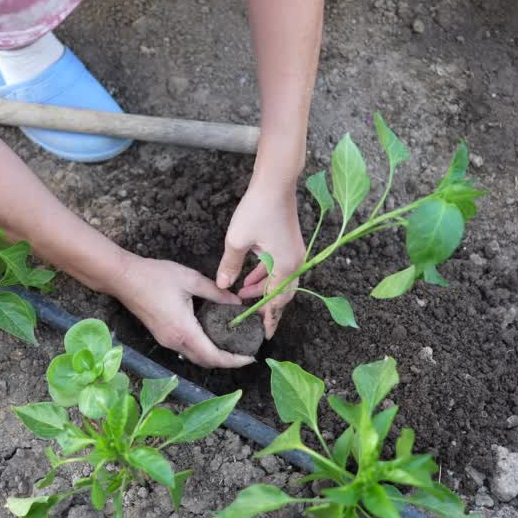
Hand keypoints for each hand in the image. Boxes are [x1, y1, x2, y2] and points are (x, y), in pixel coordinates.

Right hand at [110, 253, 253, 367]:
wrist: (123, 278)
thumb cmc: (155, 276)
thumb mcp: (191, 279)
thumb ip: (216, 293)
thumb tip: (237, 302)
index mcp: (184, 330)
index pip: (214, 356)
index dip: (234, 361)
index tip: (251, 358)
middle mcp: (175, 342)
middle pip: (205, 362)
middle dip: (227, 362)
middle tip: (245, 352)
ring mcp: (166, 341)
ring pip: (195, 358)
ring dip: (214, 357)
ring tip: (232, 346)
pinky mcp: (162, 336)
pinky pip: (186, 350)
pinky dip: (202, 350)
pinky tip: (212, 337)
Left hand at [216, 180, 304, 337]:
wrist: (275, 182)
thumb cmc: (258, 209)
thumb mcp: (237, 240)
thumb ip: (230, 266)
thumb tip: (223, 285)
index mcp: (284, 267)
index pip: (276, 301)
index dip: (268, 318)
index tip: (264, 334)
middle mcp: (295, 263)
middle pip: (282, 295)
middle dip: (266, 307)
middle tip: (253, 319)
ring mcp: (295, 253)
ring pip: (280, 281)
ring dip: (263, 289)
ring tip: (243, 295)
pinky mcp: (290, 244)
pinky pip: (279, 268)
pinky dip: (266, 276)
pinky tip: (249, 276)